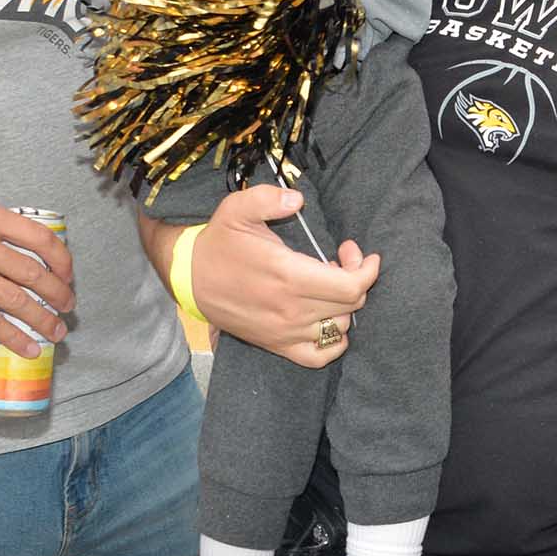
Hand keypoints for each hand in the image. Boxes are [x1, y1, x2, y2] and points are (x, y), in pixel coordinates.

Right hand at [0, 197, 75, 355]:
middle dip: (58, 294)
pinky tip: (29, 346)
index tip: (69, 275)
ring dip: (43, 319)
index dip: (63, 260)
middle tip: (68, 307)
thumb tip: (29, 258)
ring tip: (57, 331)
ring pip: (17, 300)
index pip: (40, 238)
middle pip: (33, 272)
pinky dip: (14, 337)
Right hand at [177, 185, 377, 367]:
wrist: (189, 278)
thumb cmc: (219, 243)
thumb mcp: (236, 209)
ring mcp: (284, 332)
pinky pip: (320, 356)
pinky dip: (334, 341)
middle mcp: (290, 310)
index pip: (351, 287)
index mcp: (288, 276)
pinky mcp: (276, 345)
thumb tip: (298, 200)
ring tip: (331, 284)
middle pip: (350, 305)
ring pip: (340, 328)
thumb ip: (267, 199)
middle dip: (357, 279)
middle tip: (342, 259)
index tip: (356, 251)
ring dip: (345, 305)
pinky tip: (328, 319)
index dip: (367, 269)